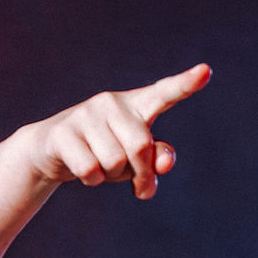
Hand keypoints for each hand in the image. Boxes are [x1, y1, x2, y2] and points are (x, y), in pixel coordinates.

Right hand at [22, 63, 210, 198]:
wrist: (52, 151)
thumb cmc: (104, 152)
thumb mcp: (135, 159)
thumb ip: (157, 160)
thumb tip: (163, 164)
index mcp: (137, 105)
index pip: (165, 93)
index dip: (186, 84)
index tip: (205, 72)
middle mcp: (112, 102)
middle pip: (140, 145)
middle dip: (139, 173)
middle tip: (136, 185)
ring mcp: (86, 114)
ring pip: (113, 162)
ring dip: (111, 177)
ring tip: (101, 167)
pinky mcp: (63, 132)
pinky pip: (90, 170)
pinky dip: (92, 180)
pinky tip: (83, 170)